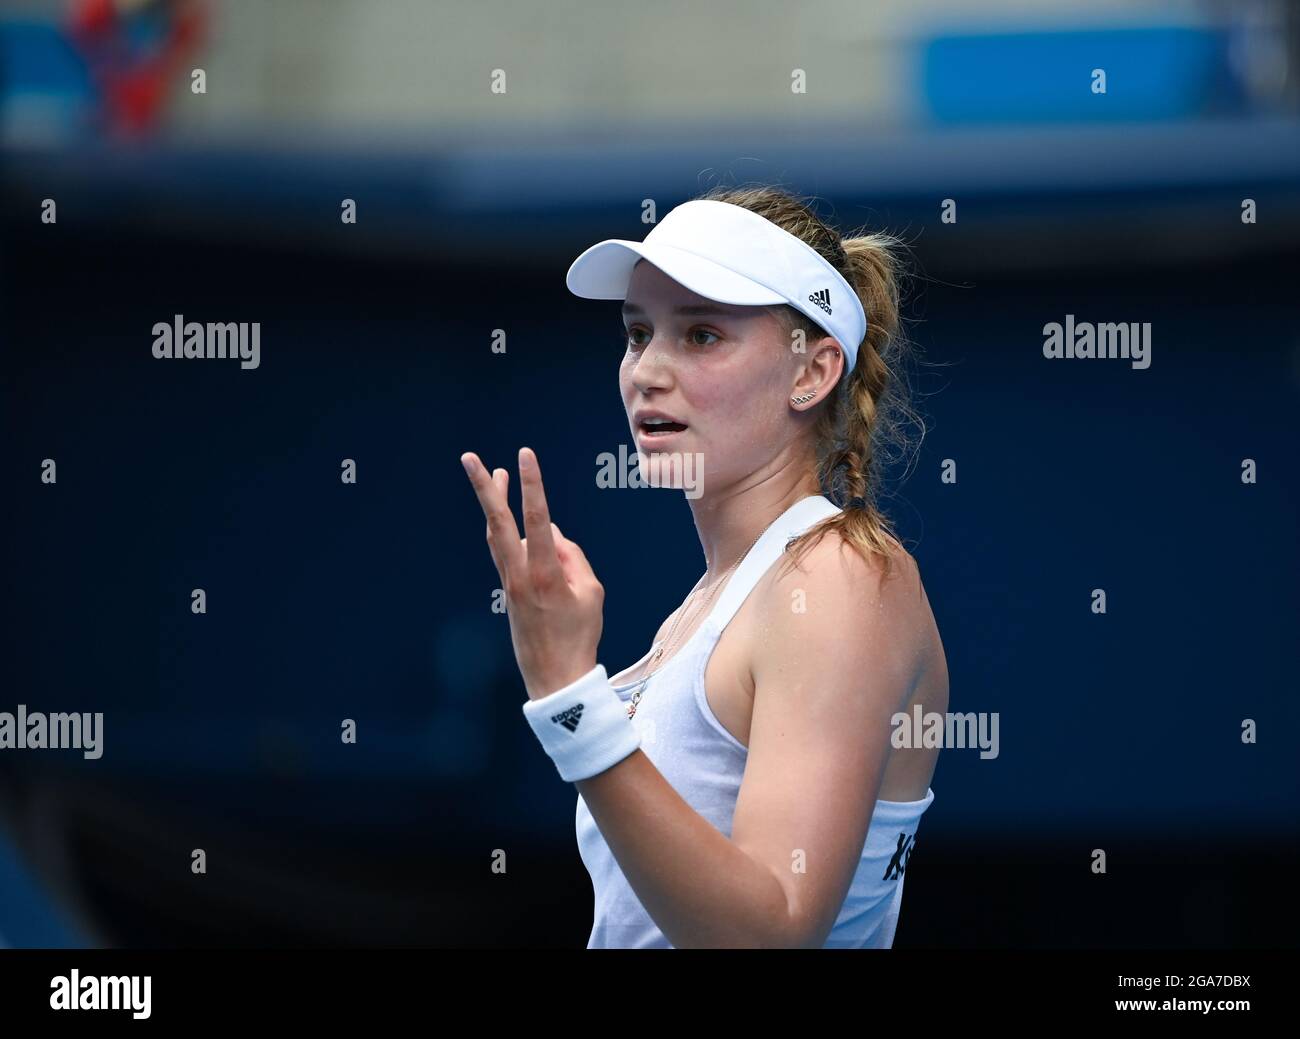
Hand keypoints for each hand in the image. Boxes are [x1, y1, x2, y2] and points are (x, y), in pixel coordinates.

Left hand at [460, 446, 603, 700]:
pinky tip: (510, 518)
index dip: (531, 485)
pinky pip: (504, 552)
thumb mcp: (591, 593)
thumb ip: (573, 557)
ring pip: (496, 534)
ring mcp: (510, 583)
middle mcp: (520, 575)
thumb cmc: (579, 636)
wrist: (555, 677)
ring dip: (493, 503)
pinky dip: (505, 530)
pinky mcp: (508, 591)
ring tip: (495, 474)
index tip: (525, 456)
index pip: (537, 519)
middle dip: (484, 488)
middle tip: (469, 458)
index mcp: (545, 574)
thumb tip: (552, 533)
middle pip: (498, 522)